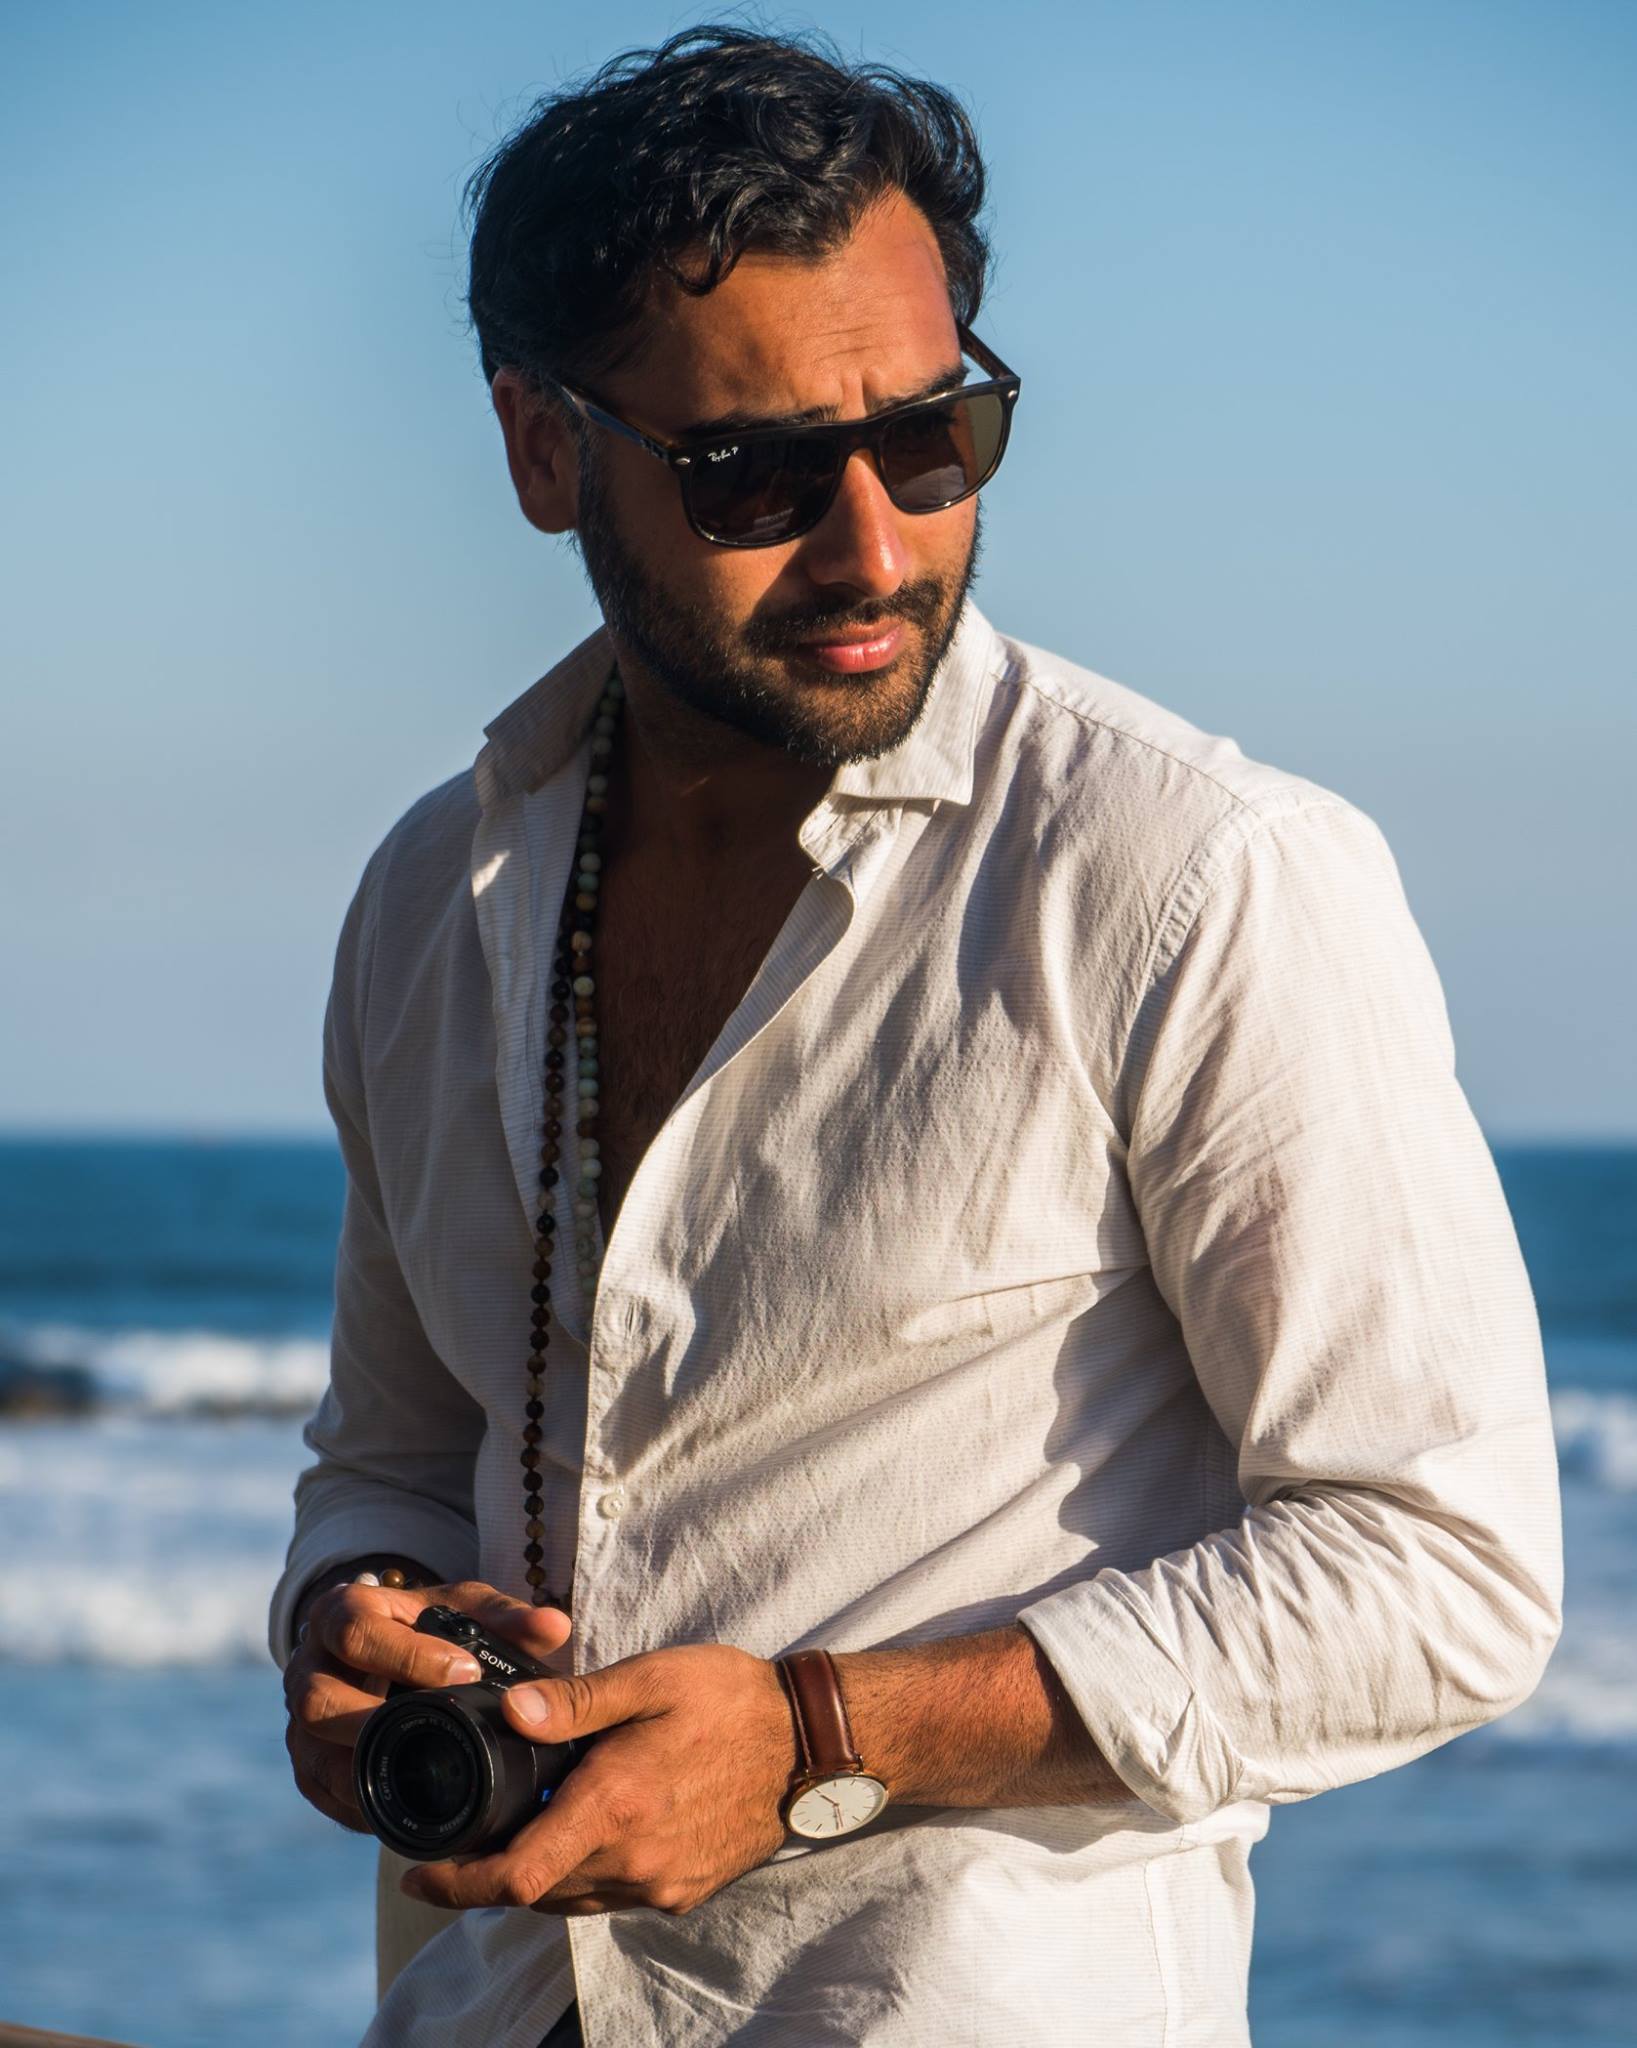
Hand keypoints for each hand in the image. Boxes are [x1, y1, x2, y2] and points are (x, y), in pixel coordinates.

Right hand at [282, 1579, 572, 1832]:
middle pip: (315, 1699)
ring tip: (426, 1777)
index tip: (466, 1671)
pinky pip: (325, 1794)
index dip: (407, 1654)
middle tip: (437, 1727)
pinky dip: (363, 1804)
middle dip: (373, 1718)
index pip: (356, 1630)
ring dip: (366, 1771)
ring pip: (313, 1755)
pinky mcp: (309, 1769)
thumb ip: (508, 1617)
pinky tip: (407, 1807)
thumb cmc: (428, 1626)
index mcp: (340, 1614)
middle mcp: (307, 1668)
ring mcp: (300, 1724)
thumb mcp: (464, 1608)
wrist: (384, 1652)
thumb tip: (555, 1627)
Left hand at [398, 1642, 794, 1916]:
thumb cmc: (732, 1699)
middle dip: (488, 1873)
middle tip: (463, 1836)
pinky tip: (586, 1828)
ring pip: (570, 1899)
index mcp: (615, 1806)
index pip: (514, 1876)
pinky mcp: (683, 1892)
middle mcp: (634, 1862)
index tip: (417, 1875)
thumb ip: (577, 1701)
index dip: (456, 1885)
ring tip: (521, 1825)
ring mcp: (661, 1885)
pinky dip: (581, 1874)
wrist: (812, 1744)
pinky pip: (610, 1897)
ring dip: (536, 1873)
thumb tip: (509, 1712)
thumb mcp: (653, 1678)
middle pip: (533, 1893)